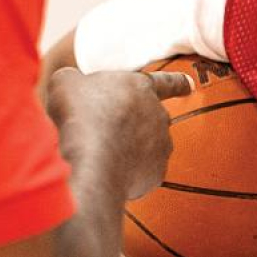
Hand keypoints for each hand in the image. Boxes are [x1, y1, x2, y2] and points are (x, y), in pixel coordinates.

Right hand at [44, 67, 191, 199]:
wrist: (91, 159)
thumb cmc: (80, 114)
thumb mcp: (67, 82)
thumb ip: (76, 81)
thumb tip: (74, 87)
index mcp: (141, 87)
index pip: (166, 82)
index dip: (177, 83)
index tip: (189, 85)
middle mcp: (159, 115)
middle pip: (150, 118)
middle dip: (133, 124)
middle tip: (105, 131)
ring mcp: (161, 146)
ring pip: (147, 148)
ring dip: (129, 150)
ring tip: (100, 155)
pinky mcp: (156, 174)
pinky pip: (141, 173)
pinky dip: (126, 174)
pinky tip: (105, 173)